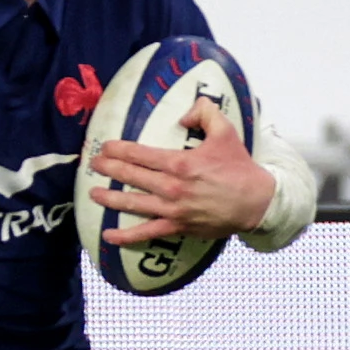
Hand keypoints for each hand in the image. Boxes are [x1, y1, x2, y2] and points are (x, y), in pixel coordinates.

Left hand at [89, 97, 274, 245]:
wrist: (256, 202)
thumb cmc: (239, 167)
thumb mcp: (225, 131)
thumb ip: (204, 113)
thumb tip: (183, 115)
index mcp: (179, 162)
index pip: (139, 154)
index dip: (117, 149)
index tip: (104, 147)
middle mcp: (171, 187)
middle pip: (130, 176)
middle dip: (108, 169)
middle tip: (93, 164)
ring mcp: (172, 210)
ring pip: (132, 203)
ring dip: (110, 198)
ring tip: (93, 193)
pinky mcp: (177, 227)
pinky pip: (146, 232)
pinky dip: (126, 236)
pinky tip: (108, 235)